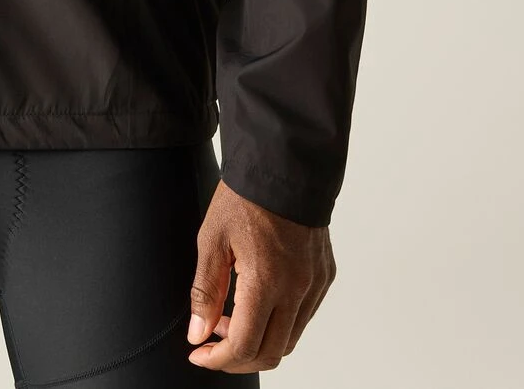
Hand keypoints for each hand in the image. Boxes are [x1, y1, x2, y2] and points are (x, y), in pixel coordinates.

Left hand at [185, 179, 333, 371]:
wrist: (284, 163)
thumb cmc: (245, 196)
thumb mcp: (212, 239)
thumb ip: (205, 292)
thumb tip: (198, 334)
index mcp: (267, 281)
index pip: (245, 346)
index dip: (218, 359)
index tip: (199, 353)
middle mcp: (297, 289)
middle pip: (271, 353)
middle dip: (238, 358)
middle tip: (212, 343)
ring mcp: (315, 284)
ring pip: (290, 339)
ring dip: (259, 342)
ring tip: (231, 319)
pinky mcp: (324, 275)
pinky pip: (304, 316)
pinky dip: (280, 323)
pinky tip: (257, 303)